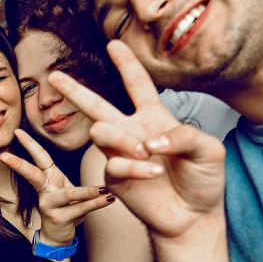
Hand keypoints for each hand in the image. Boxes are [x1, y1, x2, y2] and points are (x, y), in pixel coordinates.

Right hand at [0, 129, 113, 245]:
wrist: (59, 237)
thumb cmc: (66, 209)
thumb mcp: (68, 189)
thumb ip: (73, 177)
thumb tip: (94, 157)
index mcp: (48, 179)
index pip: (38, 158)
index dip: (28, 144)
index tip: (17, 131)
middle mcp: (45, 191)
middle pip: (33, 174)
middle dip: (19, 164)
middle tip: (4, 157)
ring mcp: (49, 205)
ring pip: (69, 195)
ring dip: (88, 192)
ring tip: (104, 189)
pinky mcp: (59, 218)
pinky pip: (81, 209)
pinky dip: (97, 204)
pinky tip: (109, 198)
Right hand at [47, 41, 226, 239]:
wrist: (194, 216)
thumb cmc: (203, 180)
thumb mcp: (208, 149)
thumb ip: (184, 136)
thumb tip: (150, 140)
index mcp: (155, 119)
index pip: (137, 85)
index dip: (126, 64)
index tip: (113, 44)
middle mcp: (132, 133)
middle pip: (97, 106)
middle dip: (74, 91)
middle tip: (54, 77)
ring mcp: (121, 155)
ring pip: (100, 131)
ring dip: (121, 139)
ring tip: (145, 151)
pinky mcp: (116, 178)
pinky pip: (114, 164)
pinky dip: (136, 166)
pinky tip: (154, 171)